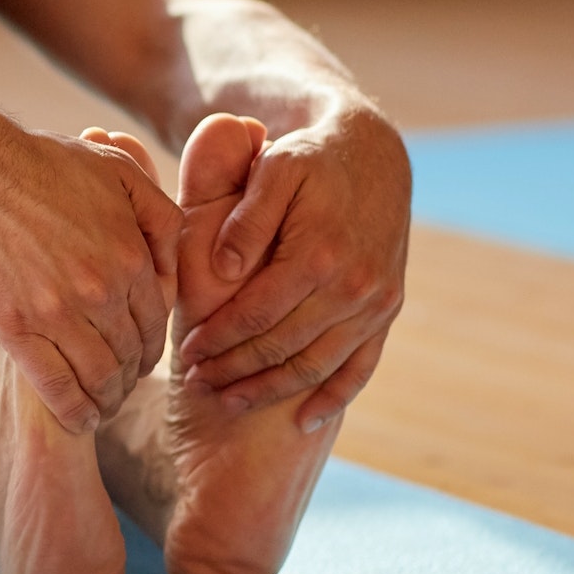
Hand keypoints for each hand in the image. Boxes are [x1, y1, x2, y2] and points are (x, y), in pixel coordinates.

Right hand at [0, 110, 180, 434]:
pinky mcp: (13, 327)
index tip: (142, 359)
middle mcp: (100, 289)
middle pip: (131, 356)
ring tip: (103, 404)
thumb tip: (174, 269)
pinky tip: (82, 419)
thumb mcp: (118, 170)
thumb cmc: (40, 163)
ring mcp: (55, 312)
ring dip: (108, 399)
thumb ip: (161, 215)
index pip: (156, 323)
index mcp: (130, 254)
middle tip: (122, 384)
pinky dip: (75, 411)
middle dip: (131, 376)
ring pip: (99, 377)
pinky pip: (55, 387)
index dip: (153, 348)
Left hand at [176, 103, 409, 431]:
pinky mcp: (388, 309)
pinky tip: (303, 420)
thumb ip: (246, 218)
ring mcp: (375, 302)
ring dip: (272, 390)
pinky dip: (334, 396)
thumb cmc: (309, 159)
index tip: (186, 352)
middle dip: (235, 370)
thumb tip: (222, 267)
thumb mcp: (274, 169)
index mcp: (318, 253)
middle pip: (282, 346)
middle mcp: (353, 286)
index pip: (255, 314)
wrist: (374, 153)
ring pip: (317, 365)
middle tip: (196, 383)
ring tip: (230, 400)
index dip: (218, 338)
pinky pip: (362, 366)